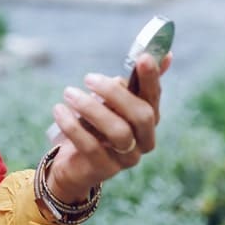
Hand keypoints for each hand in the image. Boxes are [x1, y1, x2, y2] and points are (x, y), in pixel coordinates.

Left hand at [45, 52, 172, 202]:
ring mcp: (126, 159)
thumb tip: (164, 54)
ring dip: (91, 107)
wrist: (74, 166)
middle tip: (88, 78)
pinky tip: (59, 110)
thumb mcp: (111, 103)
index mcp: (149, 121)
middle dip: (115, 93)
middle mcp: (144, 141)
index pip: (154, 97)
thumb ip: (132, 83)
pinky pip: (90, 146)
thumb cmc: (95, 127)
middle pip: (141, 115)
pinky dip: (73, 125)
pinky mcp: (103, 170)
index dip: (151, 77)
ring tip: (69, 93)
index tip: (142, 57)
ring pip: (118, 131)